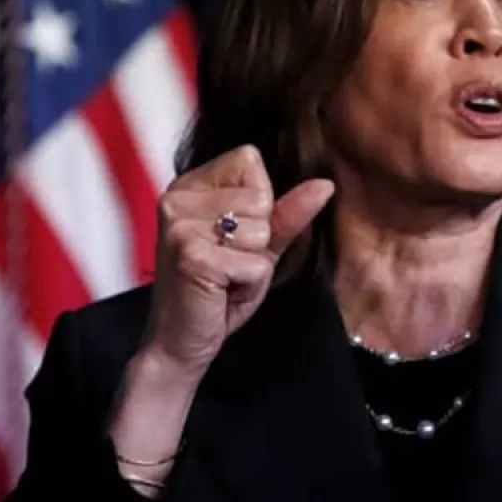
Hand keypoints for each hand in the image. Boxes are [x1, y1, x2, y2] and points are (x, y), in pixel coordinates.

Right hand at [144, 144, 334, 377]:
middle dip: (258, 238)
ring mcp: (180, 226)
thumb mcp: (259, 245)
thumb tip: (324, 184)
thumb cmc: (217, 291)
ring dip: (254, 262)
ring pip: (261, 230)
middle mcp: (177, 198)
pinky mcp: (191, 256)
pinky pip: (256, 263)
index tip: (234, 234)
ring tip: (225, 276)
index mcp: (189, 186)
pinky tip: (221, 291)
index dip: (259, 202)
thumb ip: (288, 213)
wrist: (181, 341)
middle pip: (260, 195)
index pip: (249, 160)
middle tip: (229, 262)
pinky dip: (248, 284)